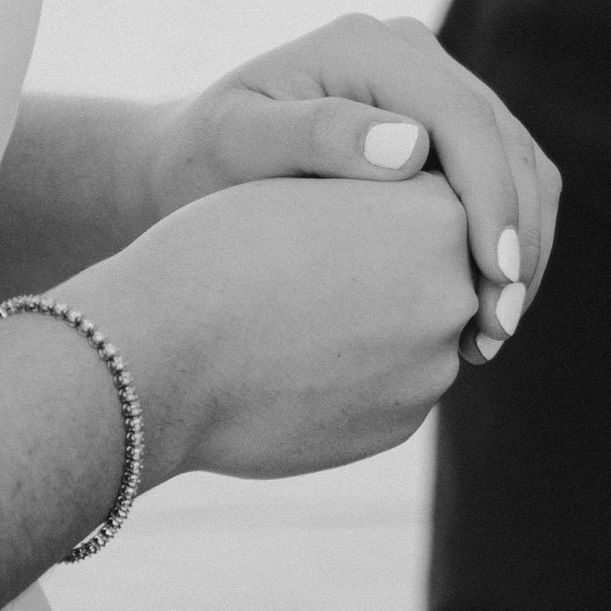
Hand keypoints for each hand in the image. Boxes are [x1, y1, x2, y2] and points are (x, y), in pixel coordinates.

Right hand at [56, 175, 475, 485]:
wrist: (154, 358)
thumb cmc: (215, 253)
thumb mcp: (309, 186)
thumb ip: (380, 192)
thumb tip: (431, 208)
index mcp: (438, 216)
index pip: (438, 200)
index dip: (384, 205)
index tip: (335, 220)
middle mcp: (456, 293)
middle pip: (440, 272)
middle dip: (394, 271)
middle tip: (316, 276)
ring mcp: (433, 368)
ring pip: (419, 336)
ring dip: (378, 329)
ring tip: (298, 324)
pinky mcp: (404, 424)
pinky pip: (392, 389)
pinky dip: (356, 379)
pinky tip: (296, 369)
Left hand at [137, 15, 560, 359]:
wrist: (189, 166)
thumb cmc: (199, 165)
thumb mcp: (232, 146)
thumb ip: (310, 137)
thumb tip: (410, 147)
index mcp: (369, 46)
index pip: (465, 119)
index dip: (492, 198)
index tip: (493, 279)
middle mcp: (415, 55)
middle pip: (507, 141)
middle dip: (518, 235)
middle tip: (498, 327)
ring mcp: (438, 86)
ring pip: (523, 163)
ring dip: (525, 244)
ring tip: (496, 328)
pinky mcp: (449, 126)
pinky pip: (508, 179)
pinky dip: (511, 239)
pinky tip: (489, 302)